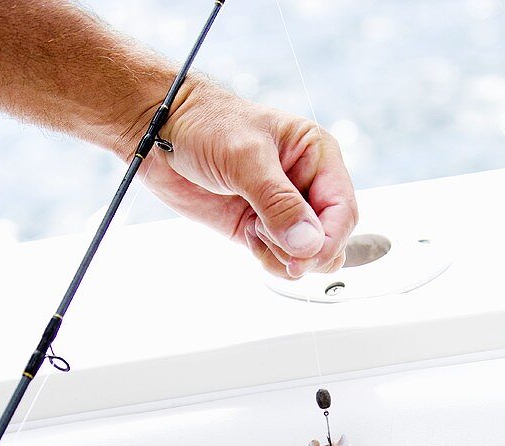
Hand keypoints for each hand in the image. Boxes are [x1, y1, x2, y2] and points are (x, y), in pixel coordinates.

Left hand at [129, 79, 357, 279]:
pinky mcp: (262, 230)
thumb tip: (309, 243)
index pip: (343, 210)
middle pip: (332, 239)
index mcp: (317, 157)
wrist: (161, 134)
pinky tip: (248, 235)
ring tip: (256, 231)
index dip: (330, 238)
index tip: (307, 255)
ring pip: (309, 256)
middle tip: (273, 242)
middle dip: (307, 252)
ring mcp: (285, 211)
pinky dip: (269, 260)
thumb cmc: (205, 125)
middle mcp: (306, 185)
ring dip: (285, 257)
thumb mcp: (245, 158)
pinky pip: (282, 260)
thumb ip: (279, 203)